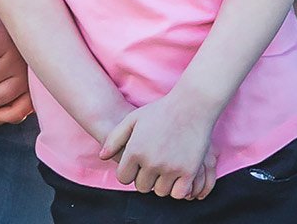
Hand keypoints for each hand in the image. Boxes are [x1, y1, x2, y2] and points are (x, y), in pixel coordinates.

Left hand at [103, 90, 220, 199]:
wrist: (194, 103)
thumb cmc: (162, 110)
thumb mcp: (133, 118)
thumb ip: (114, 138)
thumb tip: (102, 156)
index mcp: (135, 150)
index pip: (124, 178)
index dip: (131, 171)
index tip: (140, 162)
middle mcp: (151, 161)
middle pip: (142, 187)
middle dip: (147, 178)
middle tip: (157, 163)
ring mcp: (170, 167)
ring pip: (160, 191)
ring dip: (163, 183)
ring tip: (169, 166)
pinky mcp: (189, 171)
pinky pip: (179, 193)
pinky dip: (179, 188)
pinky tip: (180, 174)